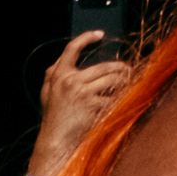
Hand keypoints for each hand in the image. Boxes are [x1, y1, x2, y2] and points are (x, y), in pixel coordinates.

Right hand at [29, 36, 134, 175]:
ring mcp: (81, 92)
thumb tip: (67, 59)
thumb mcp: (48, 92)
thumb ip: (55, 75)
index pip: (72, 48)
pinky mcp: (92, 104)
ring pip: (112, 79)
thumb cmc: (54, 118)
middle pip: (103, 66)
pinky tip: (122, 100)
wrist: (55, 140)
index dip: (86, 38)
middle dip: (119, 68)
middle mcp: (68, 80)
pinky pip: (113, 96)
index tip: (99, 35)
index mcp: (57, 75)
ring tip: (128, 83)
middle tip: (127, 70)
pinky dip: (120, 97)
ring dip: (124, 80)